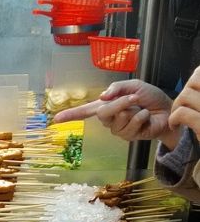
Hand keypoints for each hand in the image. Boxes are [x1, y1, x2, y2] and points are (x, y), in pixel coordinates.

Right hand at [52, 80, 175, 144]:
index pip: (85, 111)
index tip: (55, 119)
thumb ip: (117, 88)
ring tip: (142, 108)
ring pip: (118, 119)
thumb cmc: (149, 97)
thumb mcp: (133, 85)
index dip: (70, 115)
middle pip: (102, 113)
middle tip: (134, 98)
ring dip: (133, 109)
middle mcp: (109, 119)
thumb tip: (102, 97)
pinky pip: (130, 125)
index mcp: (106, 105)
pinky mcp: (128, 136)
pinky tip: (146, 117)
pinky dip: (141, 117)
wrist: (166, 110)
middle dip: (120, 103)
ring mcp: (117, 129)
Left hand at [169, 66, 199, 140]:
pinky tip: (174, 126)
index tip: (192, 92)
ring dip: (176, 105)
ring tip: (177, 117)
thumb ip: (198, 95)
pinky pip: (182, 113)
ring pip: (186, 95)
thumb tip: (196, 75)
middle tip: (183, 105)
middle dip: (185, 91)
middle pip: (196, 79)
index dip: (195, 79)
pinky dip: (173, 119)